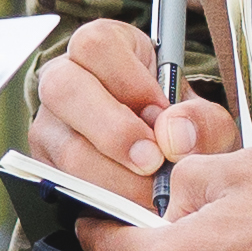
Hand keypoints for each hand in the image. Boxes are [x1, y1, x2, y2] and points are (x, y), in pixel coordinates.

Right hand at [31, 13, 233, 201]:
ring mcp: (50, 125)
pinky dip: (101, 200)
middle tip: (152, 161)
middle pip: (63, 90)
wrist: (168, 163)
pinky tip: (130, 204)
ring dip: (113, 176)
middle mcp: (65, 80)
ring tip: (150, 190)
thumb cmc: (179, 126)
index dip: (128, 81)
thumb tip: (174, 137)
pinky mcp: (48, 167)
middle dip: (113, 132)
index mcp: (102, 48)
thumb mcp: (203, 117)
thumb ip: (201, 120)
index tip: (159, 111)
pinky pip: (63, 184)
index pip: (95, 46)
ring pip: (64, 146)